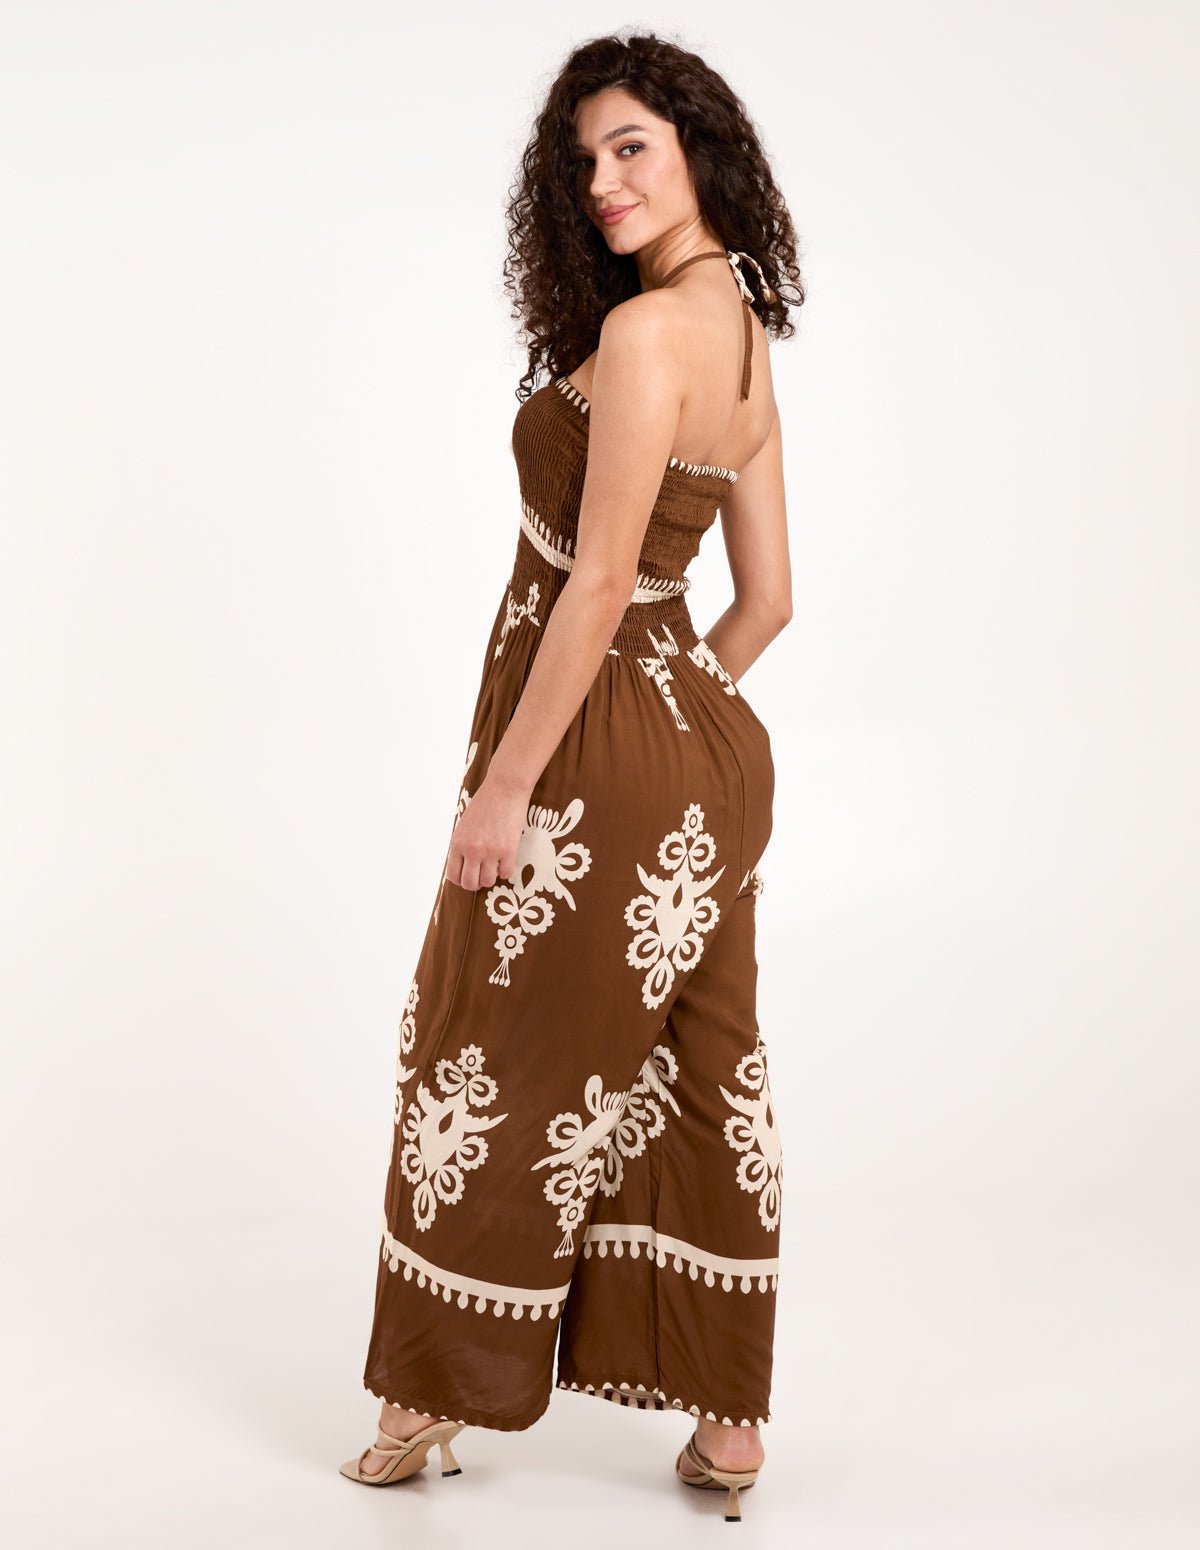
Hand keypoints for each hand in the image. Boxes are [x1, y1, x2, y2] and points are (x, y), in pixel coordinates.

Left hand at [443, 775, 529, 891]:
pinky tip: (505, 861)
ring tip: (494, 867)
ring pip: (488, 881)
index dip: (460, 881)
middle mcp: (472, 850)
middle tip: (481, 876)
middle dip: (475, 884)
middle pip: (469, 883)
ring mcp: (490, 851)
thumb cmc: (484, 804)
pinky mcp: (509, 850)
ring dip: (491, 878)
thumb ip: (461, 846)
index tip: (468, 877)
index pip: (453, 875)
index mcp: (457, 843)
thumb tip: (463, 866)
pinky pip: (506, 873)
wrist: (505, 789)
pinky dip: (505, 870)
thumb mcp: (463, 825)